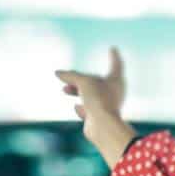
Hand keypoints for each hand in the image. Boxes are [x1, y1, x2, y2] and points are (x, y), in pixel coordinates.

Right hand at [55, 47, 135, 163]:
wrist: (103, 127)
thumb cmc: (98, 100)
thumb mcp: (83, 82)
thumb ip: (71, 76)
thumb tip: (58, 72)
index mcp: (116, 80)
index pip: (116, 64)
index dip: (113, 56)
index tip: (113, 48)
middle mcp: (114, 93)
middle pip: (97, 82)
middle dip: (81, 79)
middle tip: (67, 77)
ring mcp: (107, 106)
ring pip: (91, 96)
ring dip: (77, 91)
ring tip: (64, 89)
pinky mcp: (100, 119)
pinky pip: (90, 110)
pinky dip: (82, 108)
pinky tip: (76, 107)